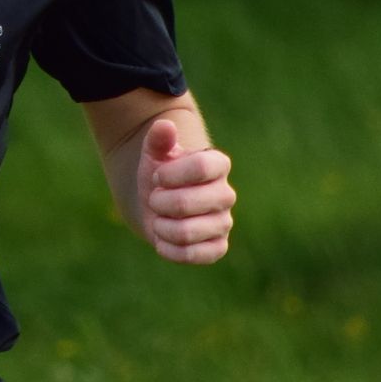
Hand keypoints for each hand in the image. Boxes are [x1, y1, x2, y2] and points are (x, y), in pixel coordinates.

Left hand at [135, 115, 232, 263]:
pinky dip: (169, 249)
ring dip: (161, 227)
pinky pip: (194, 255)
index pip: (201, 166)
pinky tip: (163, 239)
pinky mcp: (217, 247)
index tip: (157, 176)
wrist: (157, 205)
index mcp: (217, 164)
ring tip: (159, 219)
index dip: (170, 174)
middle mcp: (226, 194)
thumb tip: (164, 126)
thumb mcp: (154, 154)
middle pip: (187, 203)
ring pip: (187, 232)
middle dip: (159, 202)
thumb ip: (158, 139)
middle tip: (154, 199)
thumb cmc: (159, 176)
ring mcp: (224, 222)